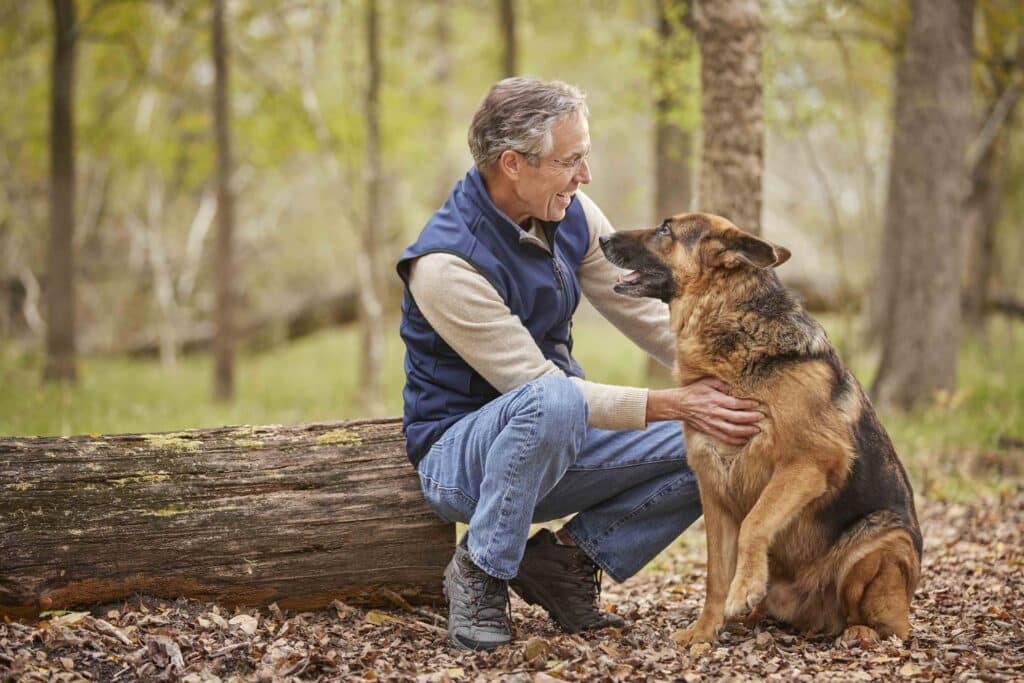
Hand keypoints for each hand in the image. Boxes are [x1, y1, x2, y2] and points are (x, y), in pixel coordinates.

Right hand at [645, 377, 761, 445]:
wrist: (678, 404)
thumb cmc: (694, 391)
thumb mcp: (707, 382)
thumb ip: (722, 383)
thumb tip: (735, 385)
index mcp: (715, 400)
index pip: (736, 403)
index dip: (748, 404)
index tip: (758, 404)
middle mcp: (715, 413)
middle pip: (737, 418)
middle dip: (752, 418)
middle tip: (762, 417)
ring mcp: (712, 423)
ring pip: (733, 430)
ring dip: (747, 431)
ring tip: (757, 430)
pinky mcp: (710, 430)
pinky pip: (725, 438)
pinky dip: (736, 440)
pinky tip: (745, 439)